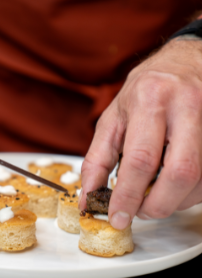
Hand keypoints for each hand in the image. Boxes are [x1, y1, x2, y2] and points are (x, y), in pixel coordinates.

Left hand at [79, 34, 201, 229]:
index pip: (141, 160)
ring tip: (158, 198)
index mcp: (150, 99)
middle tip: (141, 212)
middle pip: (180, 172)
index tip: (117, 217)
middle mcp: (186, 106)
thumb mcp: (114, 117)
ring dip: (178, 201)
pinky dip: (194, 191)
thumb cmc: (148, 90)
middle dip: (158, 204)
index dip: (128, 196)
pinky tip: (179, 188)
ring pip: (201, 177)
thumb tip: (88, 197)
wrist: (188, 60)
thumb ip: (98, 158)